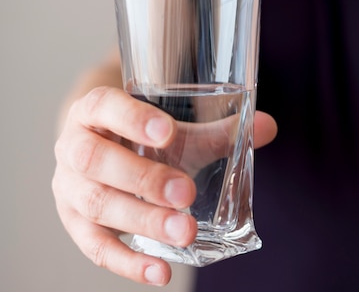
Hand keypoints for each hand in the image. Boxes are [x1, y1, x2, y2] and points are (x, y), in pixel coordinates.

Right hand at [52, 86, 277, 284]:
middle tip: (186, 193)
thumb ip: (218, 130)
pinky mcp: (75, 225)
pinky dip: (128, 263)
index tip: (168, 131)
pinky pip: (96, 248)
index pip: (103, 107)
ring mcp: (69, 188)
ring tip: (183, 232)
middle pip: (97, 162)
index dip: (132, 118)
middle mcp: (73, 147)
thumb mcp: (173, 130)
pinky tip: (161, 272)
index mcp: (93, 111)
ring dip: (142, 221)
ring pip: (97, 205)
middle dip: (144, 179)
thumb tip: (268, 126)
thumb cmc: (141, 138)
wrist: (103, 151)